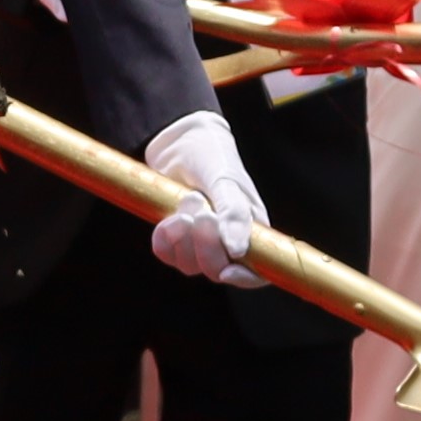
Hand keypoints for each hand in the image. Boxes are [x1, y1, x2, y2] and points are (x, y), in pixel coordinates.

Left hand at [142, 106, 267, 285]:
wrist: (180, 142)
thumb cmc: (214, 157)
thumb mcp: (227, 181)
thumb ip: (235, 213)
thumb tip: (238, 251)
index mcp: (253, 231)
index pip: (256, 272)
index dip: (245, 279)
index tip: (228, 271)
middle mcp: (228, 242)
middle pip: (217, 270)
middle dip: (206, 246)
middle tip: (202, 211)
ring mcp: (199, 242)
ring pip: (189, 265)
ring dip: (184, 236)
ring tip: (190, 199)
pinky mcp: (175, 238)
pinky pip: (166, 253)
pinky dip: (165, 238)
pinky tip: (170, 217)